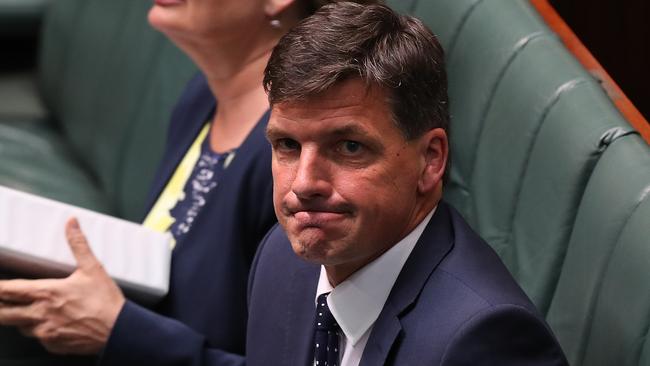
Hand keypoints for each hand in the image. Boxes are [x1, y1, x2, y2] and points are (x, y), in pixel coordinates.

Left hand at [0, 218, 124, 354]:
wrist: (119, 330)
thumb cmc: (106, 302)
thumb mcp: (93, 268)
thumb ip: (78, 244)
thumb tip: (71, 224)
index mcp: (46, 293)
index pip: (8, 290)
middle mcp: (40, 315)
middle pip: (3, 314)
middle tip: (1, 301)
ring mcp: (45, 333)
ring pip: (20, 327)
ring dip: (22, 319)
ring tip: (30, 311)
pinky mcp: (53, 345)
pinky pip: (39, 338)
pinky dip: (41, 331)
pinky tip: (53, 324)